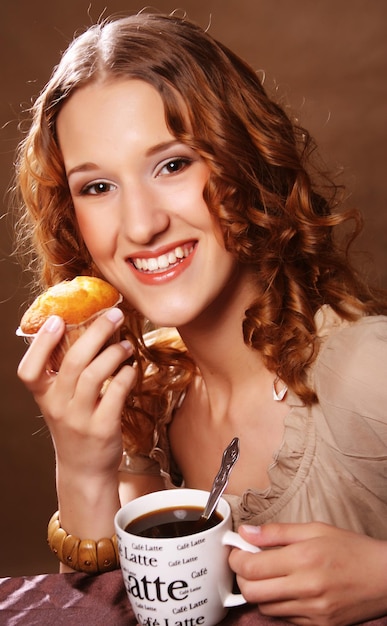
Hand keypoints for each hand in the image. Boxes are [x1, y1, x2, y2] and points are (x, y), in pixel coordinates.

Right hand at [17, 308, 135, 536]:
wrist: (84, 470)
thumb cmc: (75, 426)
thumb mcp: (60, 402)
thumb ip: (64, 373)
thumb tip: (87, 329)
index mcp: (44, 397)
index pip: (29, 370)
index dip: (41, 344)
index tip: (57, 320)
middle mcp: (58, 407)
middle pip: (73, 362)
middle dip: (96, 332)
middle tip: (114, 316)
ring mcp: (80, 419)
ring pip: (94, 375)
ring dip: (114, 353)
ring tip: (126, 345)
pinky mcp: (103, 428)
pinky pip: (116, 392)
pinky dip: (126, 375)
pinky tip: (131, 369)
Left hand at [229, 522, 386, 625]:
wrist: (385, 578)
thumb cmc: (352, 549)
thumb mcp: (315, 530)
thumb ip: (276, 532)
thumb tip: (246, 532)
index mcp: (303, 559)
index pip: (252, 566)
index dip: (236, 558)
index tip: (236, 550)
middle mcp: (305, 587)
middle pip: (252, 591)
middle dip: (241, 576)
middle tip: (247, 562)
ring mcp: (312, 611)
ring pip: (265, 607)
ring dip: (258, 591)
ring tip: (268, 574)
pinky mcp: (319, 625)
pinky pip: (284, 618)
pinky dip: (277, 604)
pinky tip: (285, 588)